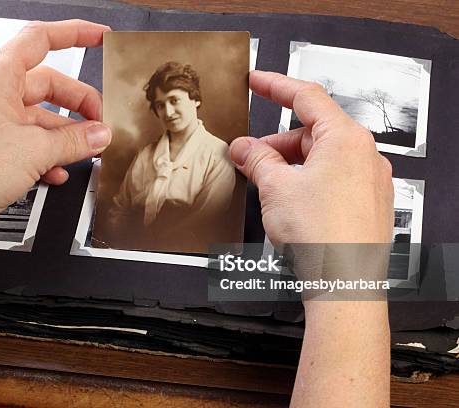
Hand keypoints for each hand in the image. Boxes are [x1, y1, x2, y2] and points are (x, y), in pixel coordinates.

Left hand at [0, 20, 111, 241]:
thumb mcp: (35, 151)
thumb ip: (75, 140)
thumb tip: (99, 134)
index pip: (40, 40)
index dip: (75, 33)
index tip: (99, 37)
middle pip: (47, 85)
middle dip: (78, 104)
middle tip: (100, 123)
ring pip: (39, 117)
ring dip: (65, 135)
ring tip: (85, 150)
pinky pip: (27, 140)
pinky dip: (47, 153)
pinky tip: (59, 170)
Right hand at [231, 71, 390, 406]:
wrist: (344, 284)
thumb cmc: (322, 236)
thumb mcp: (276, 187)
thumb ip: (257, 159)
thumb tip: (243, 147)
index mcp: (346, 139)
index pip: (306, 97)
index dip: (275, 85)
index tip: (256, 80)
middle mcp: (364, 155)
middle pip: (311, 132)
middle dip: (275, 143)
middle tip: (246, 156)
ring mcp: (368, 180)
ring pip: (320, 158)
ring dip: (288, 165)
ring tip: (264, 185)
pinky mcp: (366, 203)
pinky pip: (331, 179)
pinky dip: (305, 181)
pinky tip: (286, 200)